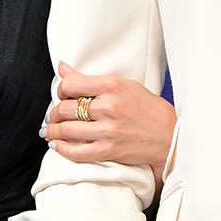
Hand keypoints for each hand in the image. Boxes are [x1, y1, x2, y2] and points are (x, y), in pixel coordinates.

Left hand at [46, 62, 176, 188]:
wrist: (170, 136)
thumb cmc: (149, 109)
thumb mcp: (124, 86)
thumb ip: (91, 80)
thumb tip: (62, 69)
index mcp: (113, 85)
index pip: (70, 84)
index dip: (61, 91)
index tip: (62, 95)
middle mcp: (108, 106)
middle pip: (65, 108)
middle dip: (55, 113)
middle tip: (54, 116)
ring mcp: (108, 130)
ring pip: (66, 130)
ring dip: (53, 130)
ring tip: (50, 130)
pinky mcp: (109, 150)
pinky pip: (76, 151)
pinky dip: (62, 149)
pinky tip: (58, 145)